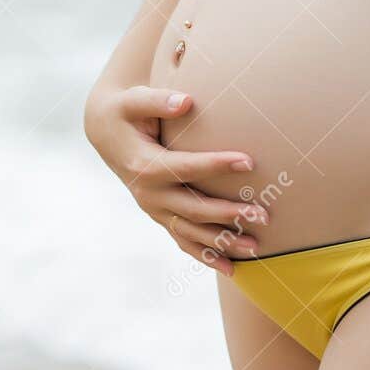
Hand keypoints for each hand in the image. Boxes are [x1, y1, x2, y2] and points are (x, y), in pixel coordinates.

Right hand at [83, 81, 267, 274]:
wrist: (106, 132)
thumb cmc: (126, 112)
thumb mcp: (134, 100)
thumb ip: (159, 100)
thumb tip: (185, 101)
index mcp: (145, 165)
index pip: (187, 168)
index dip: (217, 165)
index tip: (249, 162)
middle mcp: (149, 194)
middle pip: (194, 208)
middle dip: (229, 214)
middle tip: (264, 215)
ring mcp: (154, 209)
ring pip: (191, 232)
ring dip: (223, 242)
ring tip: (257, 247)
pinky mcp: (160, 215)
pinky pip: (184, 241)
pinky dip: (206, 256)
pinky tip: (232, 269)